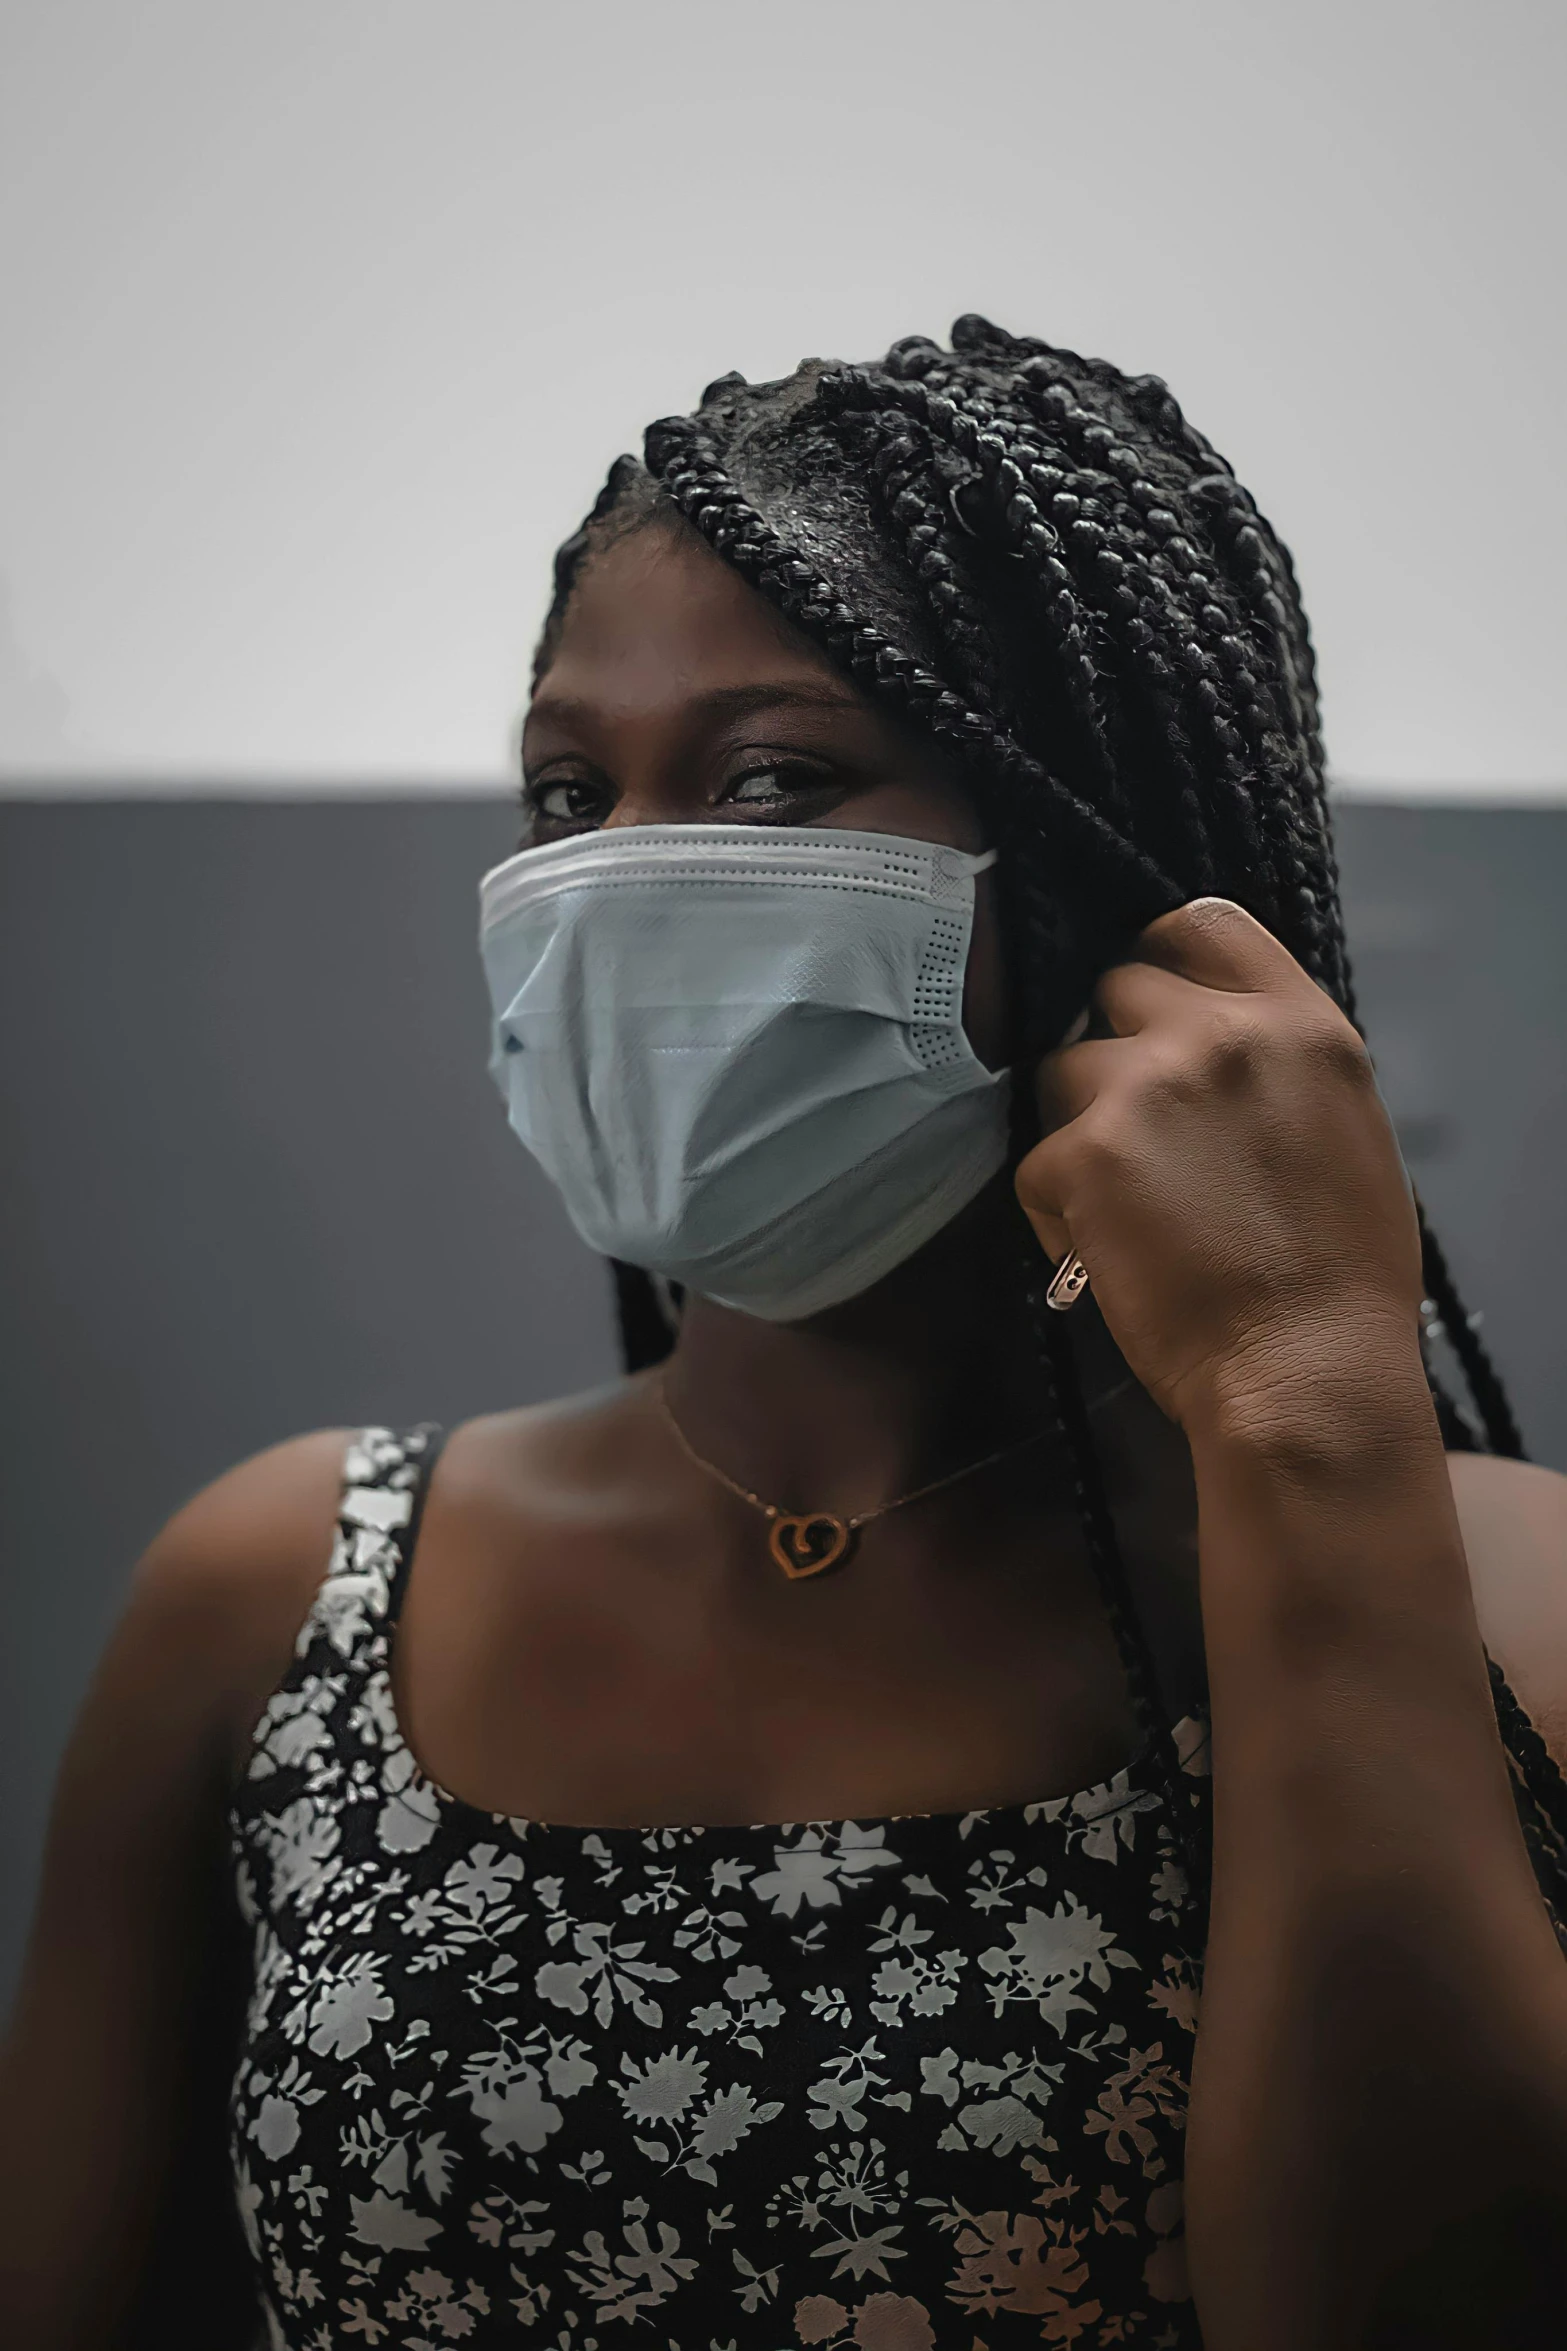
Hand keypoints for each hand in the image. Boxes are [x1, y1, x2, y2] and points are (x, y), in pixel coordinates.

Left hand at [1015, 898, 1423, 1428]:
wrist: (1308, 1371)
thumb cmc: (1340, 1275)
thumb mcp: (1343, 1128)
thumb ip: (1274, 1064)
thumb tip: (1210, 1040)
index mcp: (1300, 1023)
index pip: (1201, 923)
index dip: (1163, 959)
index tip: (1151, 1006)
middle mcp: (1221, 1034)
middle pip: (1116, 987)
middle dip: (1116, 1050)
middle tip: (1136, 1130)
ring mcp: (1146, 1087)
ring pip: (1065, 1069)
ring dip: (1080, 1125)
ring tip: (1125, 1203)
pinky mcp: (1084, 1153)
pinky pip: (1036, 1160)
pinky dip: (1057, 1209)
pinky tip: (1106, 1253)